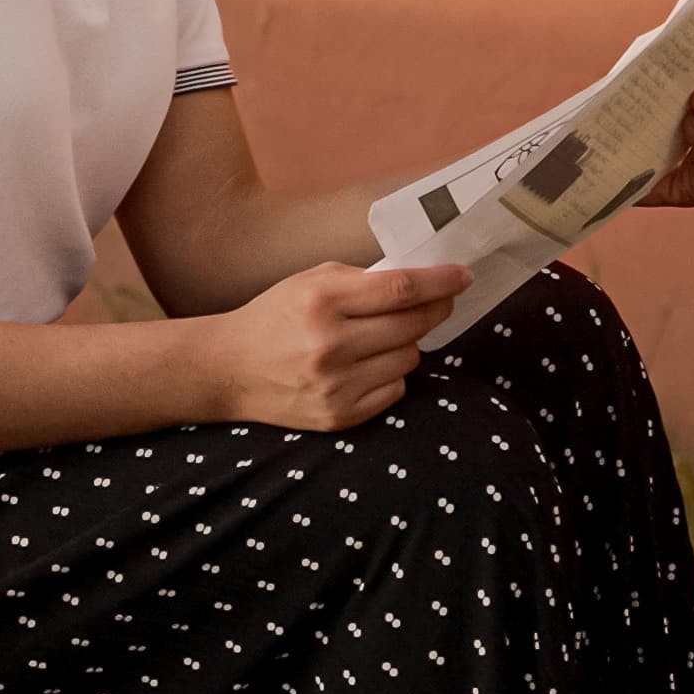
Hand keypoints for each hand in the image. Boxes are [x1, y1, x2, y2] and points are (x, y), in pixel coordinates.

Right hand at [197, 262, 467, 430]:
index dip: (441, 282)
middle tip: (440, 302)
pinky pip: (395, 390)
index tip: (463, 276)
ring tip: (380, 337)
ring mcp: (336, 385)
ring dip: (406, 344)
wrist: (230, 369)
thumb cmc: (276, 316)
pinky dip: (391, 375)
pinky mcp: (340, 416)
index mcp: (322, 301)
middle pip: (413, 325)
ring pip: (409, 359)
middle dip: (435, 310)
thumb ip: (363, 279)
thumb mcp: (311, 281)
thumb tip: (423, 281)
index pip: (401, 289)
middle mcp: (330, 345)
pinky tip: (367, 365)